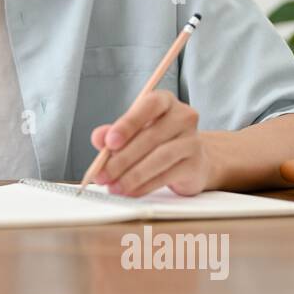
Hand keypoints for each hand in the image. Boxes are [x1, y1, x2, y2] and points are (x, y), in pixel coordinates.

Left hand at [89, 91, 213, 196]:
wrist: (191, 159)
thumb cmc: (157, 141)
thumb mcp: (133, 132)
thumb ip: (113, 133)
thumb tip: (98, 138)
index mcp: (164, 101)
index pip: (148, 106)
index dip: (128, 124)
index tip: (109, 142)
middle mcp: (183, 116)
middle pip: (151, 137)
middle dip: (122, 159)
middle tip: (102, 174)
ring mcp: (193, 140)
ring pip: (159, 158)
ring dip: (132, 175)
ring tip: (114, 187)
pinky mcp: (195, 165)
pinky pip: (166, 176)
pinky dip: (144, 186)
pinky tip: (130, 191)